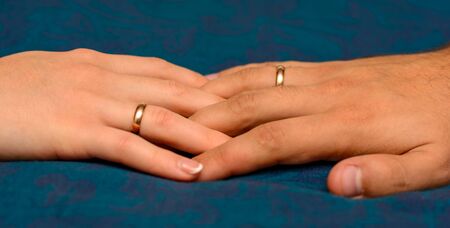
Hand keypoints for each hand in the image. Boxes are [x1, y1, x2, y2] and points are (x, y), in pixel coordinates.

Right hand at [0, 49, 228, 180]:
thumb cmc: (12, 87)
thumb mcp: (61, 71)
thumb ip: (98, 77)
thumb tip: (127, 86)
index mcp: (101, 64)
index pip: (166, 71)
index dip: (202, 84)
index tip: (231, 98)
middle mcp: (104, 78)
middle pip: (175, 92)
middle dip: (216, 109)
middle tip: (252, 122)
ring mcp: (91, 103)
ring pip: (161, 118)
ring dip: (202, 135)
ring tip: (237, 150)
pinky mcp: (74, 132)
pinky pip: (129, 148)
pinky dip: (163, 161)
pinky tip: (191, 173)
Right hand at [191, 48, 449, 196]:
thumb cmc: (448, 128)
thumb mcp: (434, 164)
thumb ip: (385, 176)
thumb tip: (335, 185)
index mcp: (347, 123)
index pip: (274, 141)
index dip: (232, 156)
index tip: (197, 171)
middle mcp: (325, 94)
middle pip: (252, 107)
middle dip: (207, 125)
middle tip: (168, 136)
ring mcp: (322, 76)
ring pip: (255, 82)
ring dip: (216, 95)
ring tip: (180, 107)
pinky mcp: (325, 68)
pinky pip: (270, 68)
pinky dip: (238, 75)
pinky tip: (219, 82)